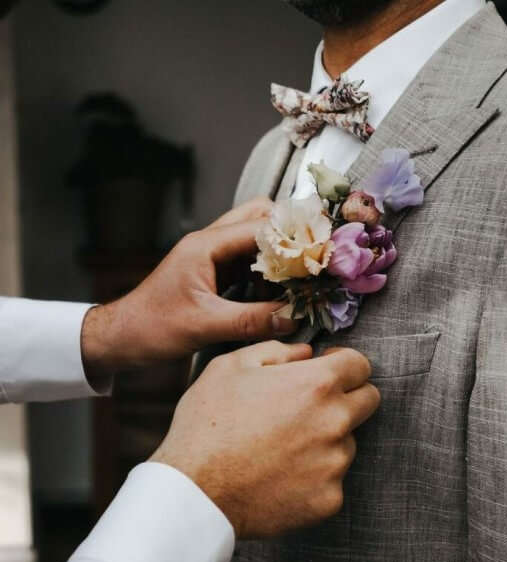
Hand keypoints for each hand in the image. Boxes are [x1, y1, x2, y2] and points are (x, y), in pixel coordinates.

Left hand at [81, 198, 295, 377]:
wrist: (122, 336)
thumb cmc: (152, 327)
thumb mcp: (204, 325)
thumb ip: (251, 320)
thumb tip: (293, 318)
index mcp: (205, 245)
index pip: (259, 225)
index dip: (293, 235)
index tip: (321, 248)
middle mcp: (209, 242)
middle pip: (258, 216)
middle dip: (288, 233)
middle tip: (310, 259)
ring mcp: (211, 255)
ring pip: (254, 236)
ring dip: (277, 253)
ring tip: (294, 280)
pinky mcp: (213, 271)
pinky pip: (247, 259)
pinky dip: (265, 270)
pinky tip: (273, 292)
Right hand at [149, 341, 379, 537]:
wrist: (195, 492)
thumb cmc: (208, 423)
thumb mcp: (231, 366)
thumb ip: (276, 350)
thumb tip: (305, 352)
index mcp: (316, 385)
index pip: (360, 365)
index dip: (344, 363)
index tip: (329, 369)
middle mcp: (335, 422)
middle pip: (368, 400)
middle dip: (347, 396)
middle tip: (311, 404)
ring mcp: (334, 464)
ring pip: (348, 441)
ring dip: (329, 438)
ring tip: (285, 445)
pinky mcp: (329, 499)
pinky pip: (332, 478)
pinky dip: (315, 474)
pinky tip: (282, 474)